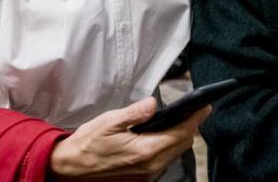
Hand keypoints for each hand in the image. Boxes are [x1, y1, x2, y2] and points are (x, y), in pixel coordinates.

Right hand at [49, 97, 208, 180]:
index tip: (205, 105)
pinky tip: (168, 131)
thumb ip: (135, 112)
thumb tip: (154, 103)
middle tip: (198, 108)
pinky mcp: (143, 173)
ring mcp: (147, 171)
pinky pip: (165, 157)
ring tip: (186, 117)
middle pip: (182, 144)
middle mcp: (151, 165)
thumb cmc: (88, 142)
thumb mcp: (110, 121)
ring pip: (175, 152)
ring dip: (183, 135)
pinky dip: (171, 143)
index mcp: (145, 150)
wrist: (71, 166)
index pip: (180, 133)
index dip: (195, 119)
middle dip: (192, 126)